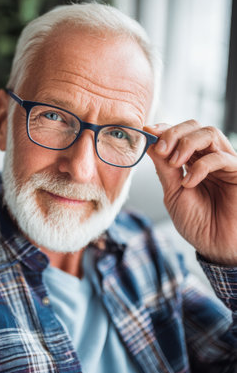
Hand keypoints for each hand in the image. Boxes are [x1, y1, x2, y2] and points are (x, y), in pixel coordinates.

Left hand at [144, 120, 236, 265]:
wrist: (214, 246)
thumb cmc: (197, 223)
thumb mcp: (173, 193)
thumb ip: (164, 168)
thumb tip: (150, 141)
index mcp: (192, 161)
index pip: (180, 133)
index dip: (164, 129)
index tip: (147, 134)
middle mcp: (209, 158)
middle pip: (194, 126)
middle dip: (174, 133)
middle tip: (162, 150)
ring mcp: (224, 163)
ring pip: (210, 133)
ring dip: (186, 144)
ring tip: (175, 164)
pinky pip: (221, 157)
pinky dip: (201, 166)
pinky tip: (189, 183)